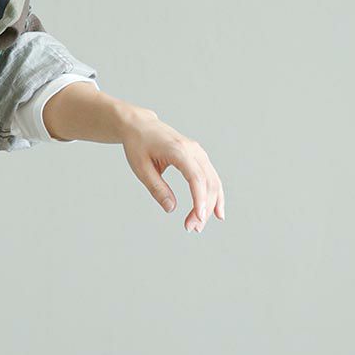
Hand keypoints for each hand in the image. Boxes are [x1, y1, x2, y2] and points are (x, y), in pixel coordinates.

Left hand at [120, 108, 224, 233]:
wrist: (141, 126)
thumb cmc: (138, 145)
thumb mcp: (141, 168)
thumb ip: (156, 188)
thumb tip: (171, 208)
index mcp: (178, 150)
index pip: (195, 178)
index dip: (199, 199)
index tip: (199, 218)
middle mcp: (193, 150)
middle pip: (207, 182)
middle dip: (203, 207)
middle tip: (191, 228)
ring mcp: (199, 152)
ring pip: (213, 181)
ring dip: (210, 204)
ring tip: (199, 225)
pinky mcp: (199, 157)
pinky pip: (211, 177)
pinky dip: (214, 194)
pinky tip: (216, 212)